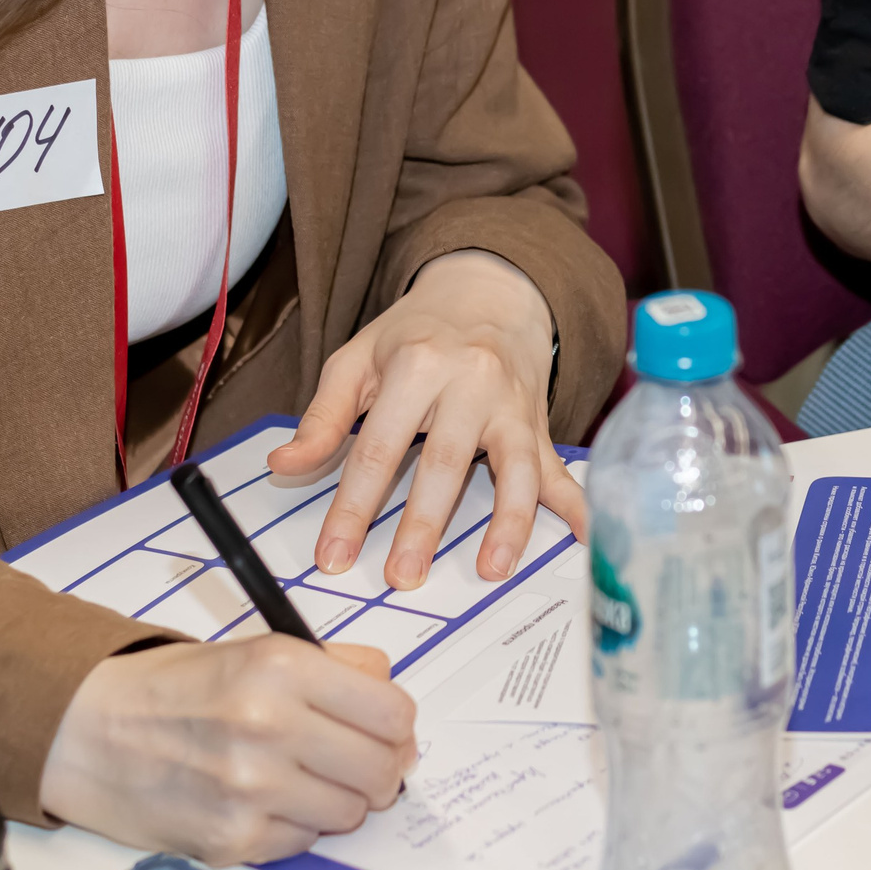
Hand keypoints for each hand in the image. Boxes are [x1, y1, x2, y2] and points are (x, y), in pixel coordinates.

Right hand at [39, 638, 414, 864]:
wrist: (87, 731)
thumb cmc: (172, 689)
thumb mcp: (256, 649)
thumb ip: (334, 665)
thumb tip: (389, 687)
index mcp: (282, 668)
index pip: (392, 712)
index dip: (398, 727)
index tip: (389, 732)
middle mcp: (270, 726)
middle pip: (381, 769)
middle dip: (380, 768)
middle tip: (359, 761)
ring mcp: (250, 789)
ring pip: (350, 814)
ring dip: (337, 800)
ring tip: (302, 778)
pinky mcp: (231, 839)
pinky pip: (303, 842)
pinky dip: (295, 826)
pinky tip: (265, 800)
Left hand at [269, 249, 584, 587]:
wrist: (488, 292)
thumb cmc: (416, 332)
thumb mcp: (358, 360)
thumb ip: (323, 416)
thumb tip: (283, 464)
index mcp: (416, 367)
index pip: (377, 448)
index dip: (353, 507)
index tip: (333, 556)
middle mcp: (470, 383)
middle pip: (445, 463)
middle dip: (422, 525)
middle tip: (401, 577)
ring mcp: (512, 405)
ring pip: (515, 469)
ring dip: (507, 524)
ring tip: (491, 570)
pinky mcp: (538, 423)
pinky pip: (560, 468)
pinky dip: (578, 505)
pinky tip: (586, 539)